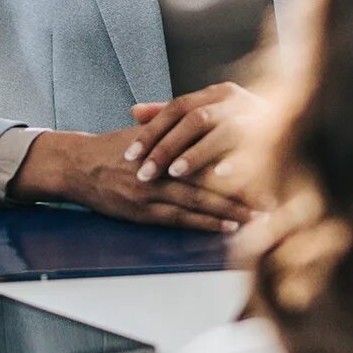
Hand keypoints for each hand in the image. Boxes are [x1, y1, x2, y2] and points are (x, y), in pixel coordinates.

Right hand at [8, 125, 252, 234]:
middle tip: (274, 195)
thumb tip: (218, 125)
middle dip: (245, 187)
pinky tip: (227, 227)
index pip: (211, 150)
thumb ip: (180, 131)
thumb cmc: (116, 146)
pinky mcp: (143, 211)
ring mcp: (152, 191)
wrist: (78, 164)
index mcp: (167, 141)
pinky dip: (206, 223)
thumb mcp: (150, 132)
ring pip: (200, 200)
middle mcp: (162, 165)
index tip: (271, 161)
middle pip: (212, 176)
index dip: (242, 157)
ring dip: (232, 209)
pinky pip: (181, 219)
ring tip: (259, 216)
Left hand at [123, 82, 268, 188]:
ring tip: (176, 173)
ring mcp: (259, 116)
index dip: (151, 131)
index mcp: (218, 94)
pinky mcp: (278, 135)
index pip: (177, 107)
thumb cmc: (243, 123)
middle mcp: (237, 100)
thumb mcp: (208, 112)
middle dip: (168, 147)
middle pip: (195, 118)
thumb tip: (133, 111)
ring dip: (199, 153)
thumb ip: (172, 114)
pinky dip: (237, 161)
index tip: (129, 156)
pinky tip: (220, 176)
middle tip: (145, 173)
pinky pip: (256, 149)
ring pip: (224, 131)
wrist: (300, 118)